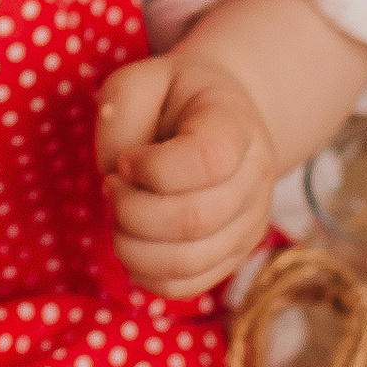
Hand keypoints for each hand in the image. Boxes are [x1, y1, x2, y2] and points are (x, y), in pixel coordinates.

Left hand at [96, 47, 280, 304]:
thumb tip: (117, 168)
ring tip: (119, 214)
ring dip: (133, 246)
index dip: (154, 168)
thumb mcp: (140, 80)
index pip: (209, 160)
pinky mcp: (233, 255)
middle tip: (112, 187)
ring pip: (189, 261)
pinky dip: (144, 273)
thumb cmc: (170, 98)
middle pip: (197, 219)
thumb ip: (120, 112)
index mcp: (235, 123)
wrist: (218, 119)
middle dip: (132, 211)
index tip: (127, 160)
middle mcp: (255, 177)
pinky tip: (132, 240)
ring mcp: (249, 222)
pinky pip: (185, 286)